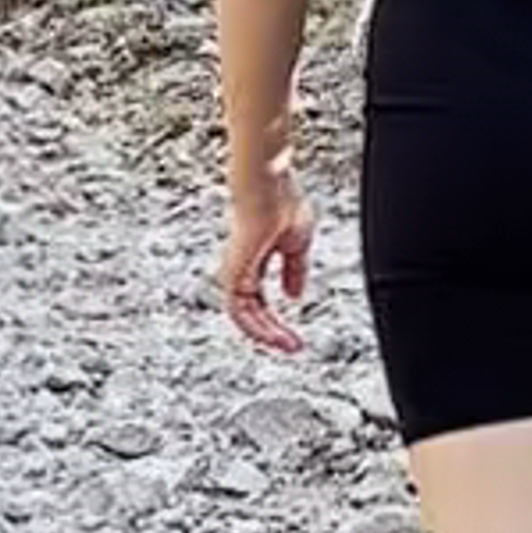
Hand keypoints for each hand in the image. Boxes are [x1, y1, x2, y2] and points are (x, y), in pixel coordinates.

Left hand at [221, 157, 313, 354]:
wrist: (268, 185)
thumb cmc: (280, 200)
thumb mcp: (297, 243)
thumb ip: (294, 271)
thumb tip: (294, 294)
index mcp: (254, 261)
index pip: (259, 301)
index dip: (274, 321)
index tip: (294, 336)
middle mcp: (242, 269)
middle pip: (252, 312)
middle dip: (272, 333)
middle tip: (292, 347)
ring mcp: (235, 271)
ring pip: (244, 316)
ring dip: (265, 334)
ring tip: (287, 345)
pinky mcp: (234, 271)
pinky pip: (239, 310)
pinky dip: (256, 325)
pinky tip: (273, 332)